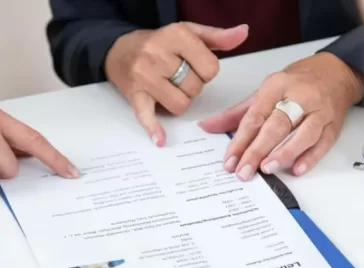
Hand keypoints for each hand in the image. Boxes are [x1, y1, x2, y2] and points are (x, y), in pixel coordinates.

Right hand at [105, 22, 248, 146]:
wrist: (119, 50)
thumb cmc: (158, 43)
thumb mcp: (189, 32)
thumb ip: (218, 37)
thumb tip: (243, 33)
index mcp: (176, 36)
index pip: (210, 68)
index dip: (206, 71)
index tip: (194, 66)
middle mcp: (158, 55)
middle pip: (195, 88)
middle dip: (191, 86)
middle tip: (178, 76)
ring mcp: (145, 77)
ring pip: (180, 104)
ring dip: (179, 101)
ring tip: (168, 88)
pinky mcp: (135, 95)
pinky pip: (147, 115)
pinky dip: (154, 128)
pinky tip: (160, 139)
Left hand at [199, 53, 363, 179]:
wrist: (336, 72)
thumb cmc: (297, 83)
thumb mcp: (265, 91)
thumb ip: (237, 113)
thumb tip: (207, 126)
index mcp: (277, 86)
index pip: (255, 116)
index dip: (240, 140)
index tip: (230, 160)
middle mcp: (299, 96)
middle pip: (277, 125)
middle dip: (258, 150)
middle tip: (244, 171)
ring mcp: (319, 111)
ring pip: (303, 134)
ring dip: (285, 153)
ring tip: (267, 169)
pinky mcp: (333, 124)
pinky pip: (323, 142)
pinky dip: (310, 157)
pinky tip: (297, 169)